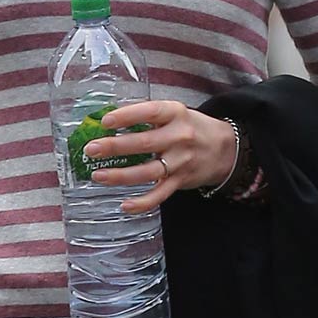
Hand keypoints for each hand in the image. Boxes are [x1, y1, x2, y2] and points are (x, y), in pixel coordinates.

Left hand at [85, 101, 240, 212]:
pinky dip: (142, 203)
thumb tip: (108, 119)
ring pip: (148, 172)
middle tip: (91, 150)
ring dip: (121, 176)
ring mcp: (181, 161)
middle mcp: (179, 137)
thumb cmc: (191, 127)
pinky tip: (124, 205)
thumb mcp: (175, 113)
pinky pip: (160, 195)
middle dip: (115, 147)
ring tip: (98, 175)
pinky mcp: (181, 181)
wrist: (225, 149)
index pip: (149, 112)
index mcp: (175, 114)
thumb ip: (147, 115)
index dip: (127, 116)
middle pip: (144, 144)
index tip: (105, 121)